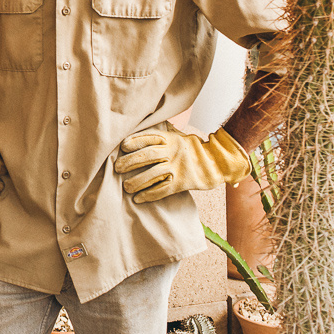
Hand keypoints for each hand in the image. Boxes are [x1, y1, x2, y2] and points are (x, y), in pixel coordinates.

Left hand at [114, 123, 250, 202]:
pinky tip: (138, 198)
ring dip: (137, 181)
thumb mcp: (176, 136)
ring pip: (153, 174)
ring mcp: (177, 168)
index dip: (135, 141)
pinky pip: (163, 190)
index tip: (123, 146)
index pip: (149, 137)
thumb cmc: (190, 149)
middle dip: (130, 162)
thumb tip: (136, 134)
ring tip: (126, 187)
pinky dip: (149, 195)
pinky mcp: (182, 183)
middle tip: (117, 168)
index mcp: (170, 139)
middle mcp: (172, 152)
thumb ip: (159, 135)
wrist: (216, 162)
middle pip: (148, 155)